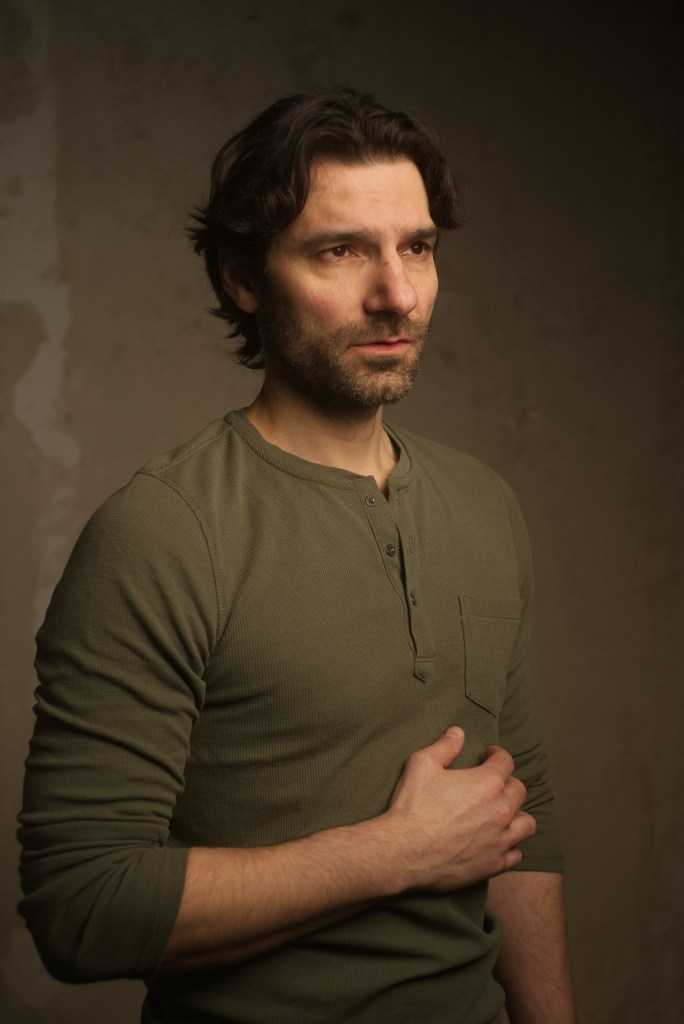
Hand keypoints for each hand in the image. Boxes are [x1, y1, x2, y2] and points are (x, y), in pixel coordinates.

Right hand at [385, 727, 536, 891]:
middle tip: (493, 785)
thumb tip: (458, 732)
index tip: (489, 756)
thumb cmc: (412, 806)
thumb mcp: (422, 764)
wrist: (403, 851)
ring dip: (517, 816)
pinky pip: (516, 854)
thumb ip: (444, 746)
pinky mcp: (494, 864)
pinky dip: (510, 846)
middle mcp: (501, 810)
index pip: (506, 762)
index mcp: (487, 782)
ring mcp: (500, 840)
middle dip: (507, 783)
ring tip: (502, 814)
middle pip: (519, 791)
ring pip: (526, 824)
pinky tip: (497, 842)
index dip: (497, 755)